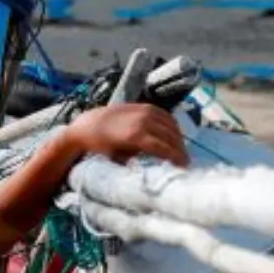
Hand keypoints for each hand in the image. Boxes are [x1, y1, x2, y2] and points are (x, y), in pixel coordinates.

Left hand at [64, 103, 188, 168]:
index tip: (184, 166)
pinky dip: (172, 125)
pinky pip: (165, 115)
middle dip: (180, 149)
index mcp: (136, 136)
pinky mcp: (145, 106)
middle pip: (170, 136)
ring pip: (171, 125)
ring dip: (178, 137)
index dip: (176, 157)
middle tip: (185, 161)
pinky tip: (173, 135)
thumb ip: (137, 161)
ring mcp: (145, 111)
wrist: (88, 125)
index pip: (164, 148)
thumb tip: (155, 167)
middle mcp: (143, 121)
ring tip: (180, 150)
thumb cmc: (100, 147)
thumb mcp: (118, 159)